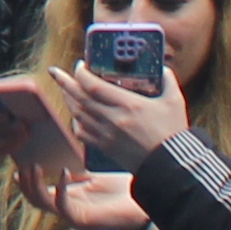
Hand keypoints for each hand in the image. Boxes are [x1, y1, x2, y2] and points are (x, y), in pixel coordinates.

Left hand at [60, 61, 175, 166]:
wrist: (170, 164)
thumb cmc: (173, 132)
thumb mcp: (174, 101)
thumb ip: (168, 81)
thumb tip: (162, 68)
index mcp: (128, 104)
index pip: (93, 86)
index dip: (81, 74)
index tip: (79, 65)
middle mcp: (113, 118)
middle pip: (79, 98)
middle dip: (64, 83)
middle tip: (56, 72)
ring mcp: (107, 134)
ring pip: (78, 114)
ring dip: (68, 100)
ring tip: (65, 90)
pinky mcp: (105, 148)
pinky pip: (82, 133)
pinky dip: (76, 122)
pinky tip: (77, 116)